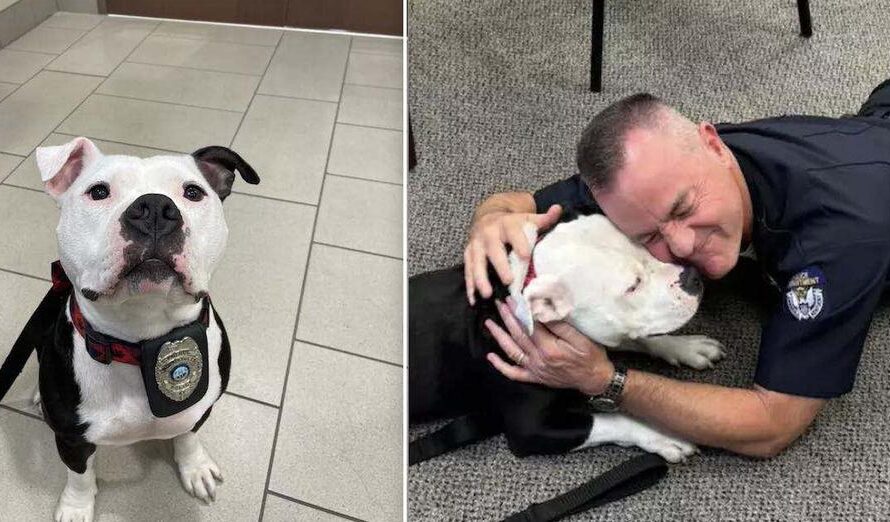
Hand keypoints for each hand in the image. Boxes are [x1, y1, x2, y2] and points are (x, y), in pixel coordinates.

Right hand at [464, 204, 561, 303]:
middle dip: (500, 265)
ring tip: (487, 294)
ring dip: (480, 279)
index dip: (519, 243)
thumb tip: (558, 209)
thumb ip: (544, 218)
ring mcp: (476, 245)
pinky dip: (469, 285)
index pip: (513, 233)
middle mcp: (488, 233)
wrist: (487, 216)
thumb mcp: (527, 218)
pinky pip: (467, 270)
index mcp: (506, 224)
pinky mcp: (468, 254)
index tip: (526, 256)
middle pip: (493, 250)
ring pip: (476, 262)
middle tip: (508, 281)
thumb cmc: (512, 223)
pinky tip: (473, 299)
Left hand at [484, 297, 614, 395]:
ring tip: (489, 323)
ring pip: (512, 351)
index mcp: (549, 348)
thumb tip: (542, 311)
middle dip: (507, 318)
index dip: (519, 311)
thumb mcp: (580, 338)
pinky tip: (491, 356)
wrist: (595, 379)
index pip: (529, 325)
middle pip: (518, 335)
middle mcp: (538, 359)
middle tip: (498, 304)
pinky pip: (514, 373)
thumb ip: (559, 325)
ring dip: (499, 337)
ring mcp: (535, 369)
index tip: (512, 298)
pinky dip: (501, 366)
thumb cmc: (591, 356)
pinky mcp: (535, 377)